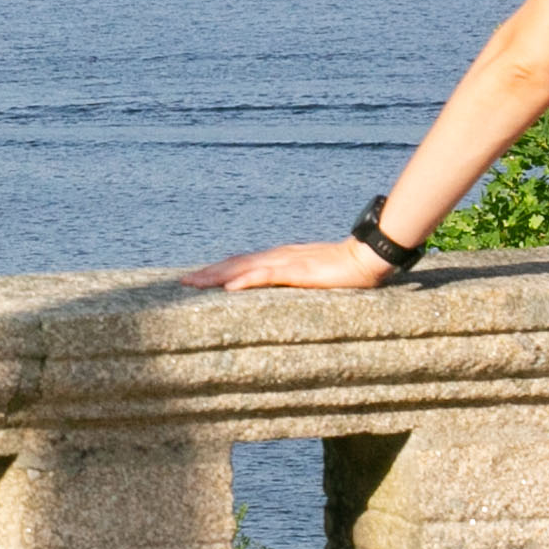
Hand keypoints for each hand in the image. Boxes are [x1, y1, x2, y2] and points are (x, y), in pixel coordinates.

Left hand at [179, 236, 402, 291]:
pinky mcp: (297, 271)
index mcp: (278, 258)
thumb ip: (294, 281)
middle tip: (182, 282)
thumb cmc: (343, 269)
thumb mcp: (311, 277)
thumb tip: (278, 292)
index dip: (217, 270)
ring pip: (242, 268)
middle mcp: (276, 256)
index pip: (240, 263)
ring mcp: (285, 262)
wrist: (366, 257)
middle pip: (234, 264)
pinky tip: (229, 288)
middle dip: (207, 273)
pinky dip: (245, 281)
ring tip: (193, 283)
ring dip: (216, 276)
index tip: (196, 278)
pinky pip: (266, 276)